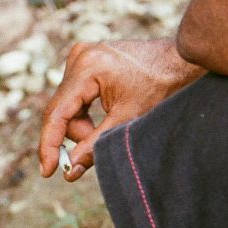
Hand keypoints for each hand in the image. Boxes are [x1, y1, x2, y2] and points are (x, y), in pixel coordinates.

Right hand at [39, 40, 203, 181]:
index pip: (56, 113)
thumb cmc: (161, 87)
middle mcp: (78, 57)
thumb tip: (70, 170)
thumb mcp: (128, 119)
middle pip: (62, 111)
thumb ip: (96, 144)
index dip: (50, 145)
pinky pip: (77, 94)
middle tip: (100, 145)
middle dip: (79, 133)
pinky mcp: (87, 60)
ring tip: (114, 122)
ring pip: (69, 105)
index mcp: (87, 68)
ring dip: (85, 123)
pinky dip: (88, 111)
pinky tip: (111, 111)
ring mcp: (81, 56)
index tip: (47, 171)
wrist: (180, 61)